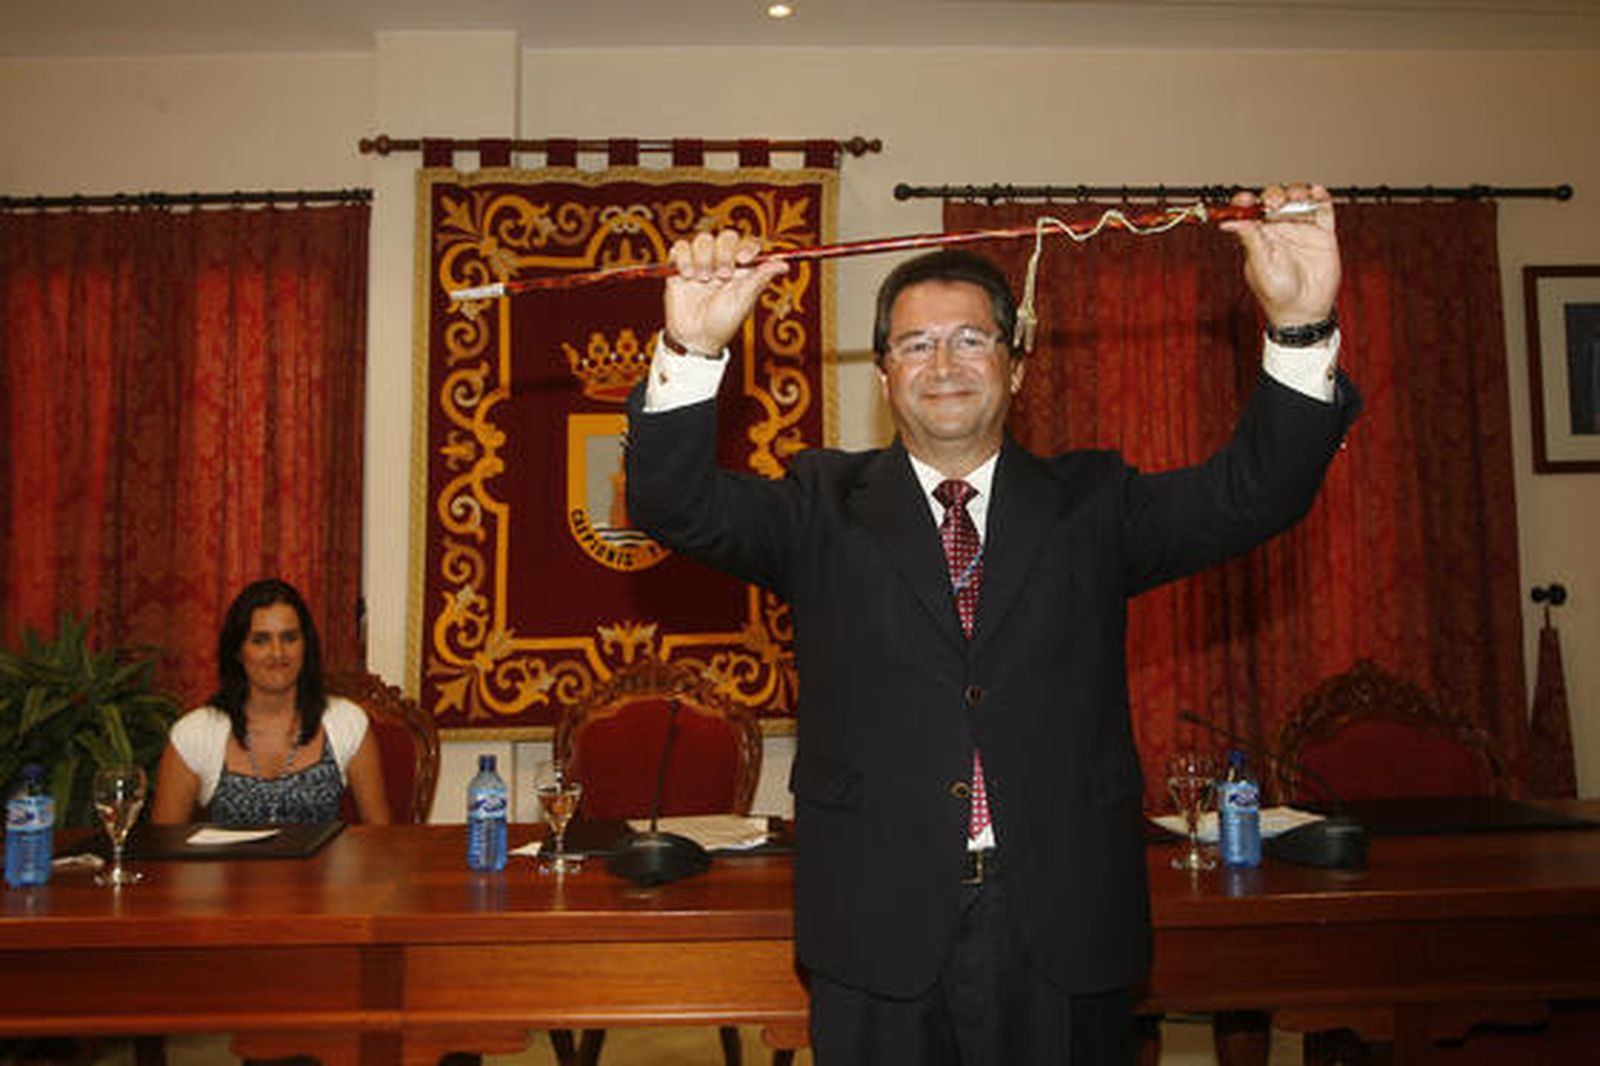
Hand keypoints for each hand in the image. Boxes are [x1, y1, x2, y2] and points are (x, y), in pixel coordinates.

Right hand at [664, 229, 788, 353]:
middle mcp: (722, 262)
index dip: (747, 246)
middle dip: (724, 252)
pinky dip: (684, 257)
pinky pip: (680, 247)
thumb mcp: (744, 300)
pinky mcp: (679, 266)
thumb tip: (785, 264)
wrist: (695, 337)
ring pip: (703, 239)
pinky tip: (687, 275)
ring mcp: (701, 262)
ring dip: (704, 257)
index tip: (743, 260)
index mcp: (742, 269)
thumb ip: (761, 277)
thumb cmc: (724, 323)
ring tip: (702, 279)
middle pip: (726, 236)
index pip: (748, 243)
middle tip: (721, 276)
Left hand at [1219, 182, 1340, 328]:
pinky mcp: (1322, 233)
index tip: (1245, 200)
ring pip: (1298, 199)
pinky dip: (1320, 196)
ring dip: (1296, 191)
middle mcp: (1279, 229)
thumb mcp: (1260, 266)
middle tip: (1274, 203)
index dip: (1246, 201)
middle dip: (1274, 195)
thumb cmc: (1277, 294)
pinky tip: (1315, 193)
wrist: (1304, 311)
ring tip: (1295, 198)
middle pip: (1275, 199)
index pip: (1250, 211)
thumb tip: (1227, 222)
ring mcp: (1301, 229)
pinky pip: (1322, 209)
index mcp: (1259, 236)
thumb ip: (1249, 240)